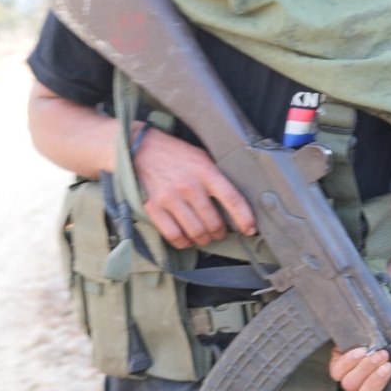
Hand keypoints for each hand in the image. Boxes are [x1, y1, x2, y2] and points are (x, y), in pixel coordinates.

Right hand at [133, 127, 255, 248]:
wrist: (140, 148)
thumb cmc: (176, 154)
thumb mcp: (201, 157)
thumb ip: (216, 177)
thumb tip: (235, 203)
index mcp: (205, 171)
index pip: (232, 199)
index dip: (244, 218)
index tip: (250, 229)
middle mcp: (189, 185)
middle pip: (213, 222)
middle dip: (219, 233)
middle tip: (219, 232)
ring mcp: (170, 198)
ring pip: (196, 233)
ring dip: (204, 240)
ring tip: (205, 237)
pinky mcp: (153, 208)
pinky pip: (174, 235)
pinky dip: (184, 242)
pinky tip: (187, 238)